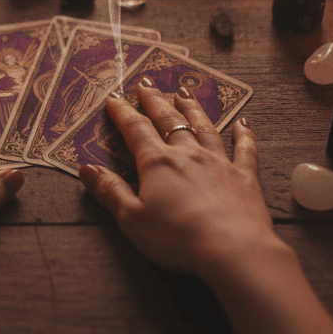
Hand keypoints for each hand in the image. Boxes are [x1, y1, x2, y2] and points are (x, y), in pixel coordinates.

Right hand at [79, 79, 290, 282]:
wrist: (232, 249)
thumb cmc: (177, 238)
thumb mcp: (132, 219)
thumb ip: (110, 192)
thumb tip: (87, 169)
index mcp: (158, 163)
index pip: (136, 130)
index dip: (123, 113)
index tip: (114, 97)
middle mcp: (189, 154)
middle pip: (168, 121)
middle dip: (154, 101)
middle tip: (146, 83)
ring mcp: (219, 163)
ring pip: (204, 127)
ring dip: (193, 109)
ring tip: (184, 92)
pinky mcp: (245, 177)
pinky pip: (245, 149)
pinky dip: (244, 135)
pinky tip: (244, 123)